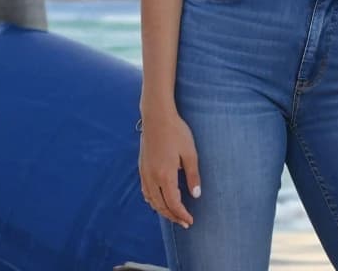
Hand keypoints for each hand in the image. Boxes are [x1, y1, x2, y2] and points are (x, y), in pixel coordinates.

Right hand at [138, 110, 201, 227]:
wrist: (156, 116)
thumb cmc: (176, 132)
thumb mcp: (190, 153)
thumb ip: (193, 176)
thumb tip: (196, 195)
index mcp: (165, 175)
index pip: (173, 203)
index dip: (182, 215)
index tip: (190, 221)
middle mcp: (152, 177)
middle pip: (160, 205)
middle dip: (173, 216)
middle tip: (184, 222)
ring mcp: (144, 172)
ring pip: (151, 200)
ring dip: (162, 210)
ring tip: (173, 214)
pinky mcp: (142, 166)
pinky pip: (145, 190)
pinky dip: (152, 200)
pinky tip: (158, 200)